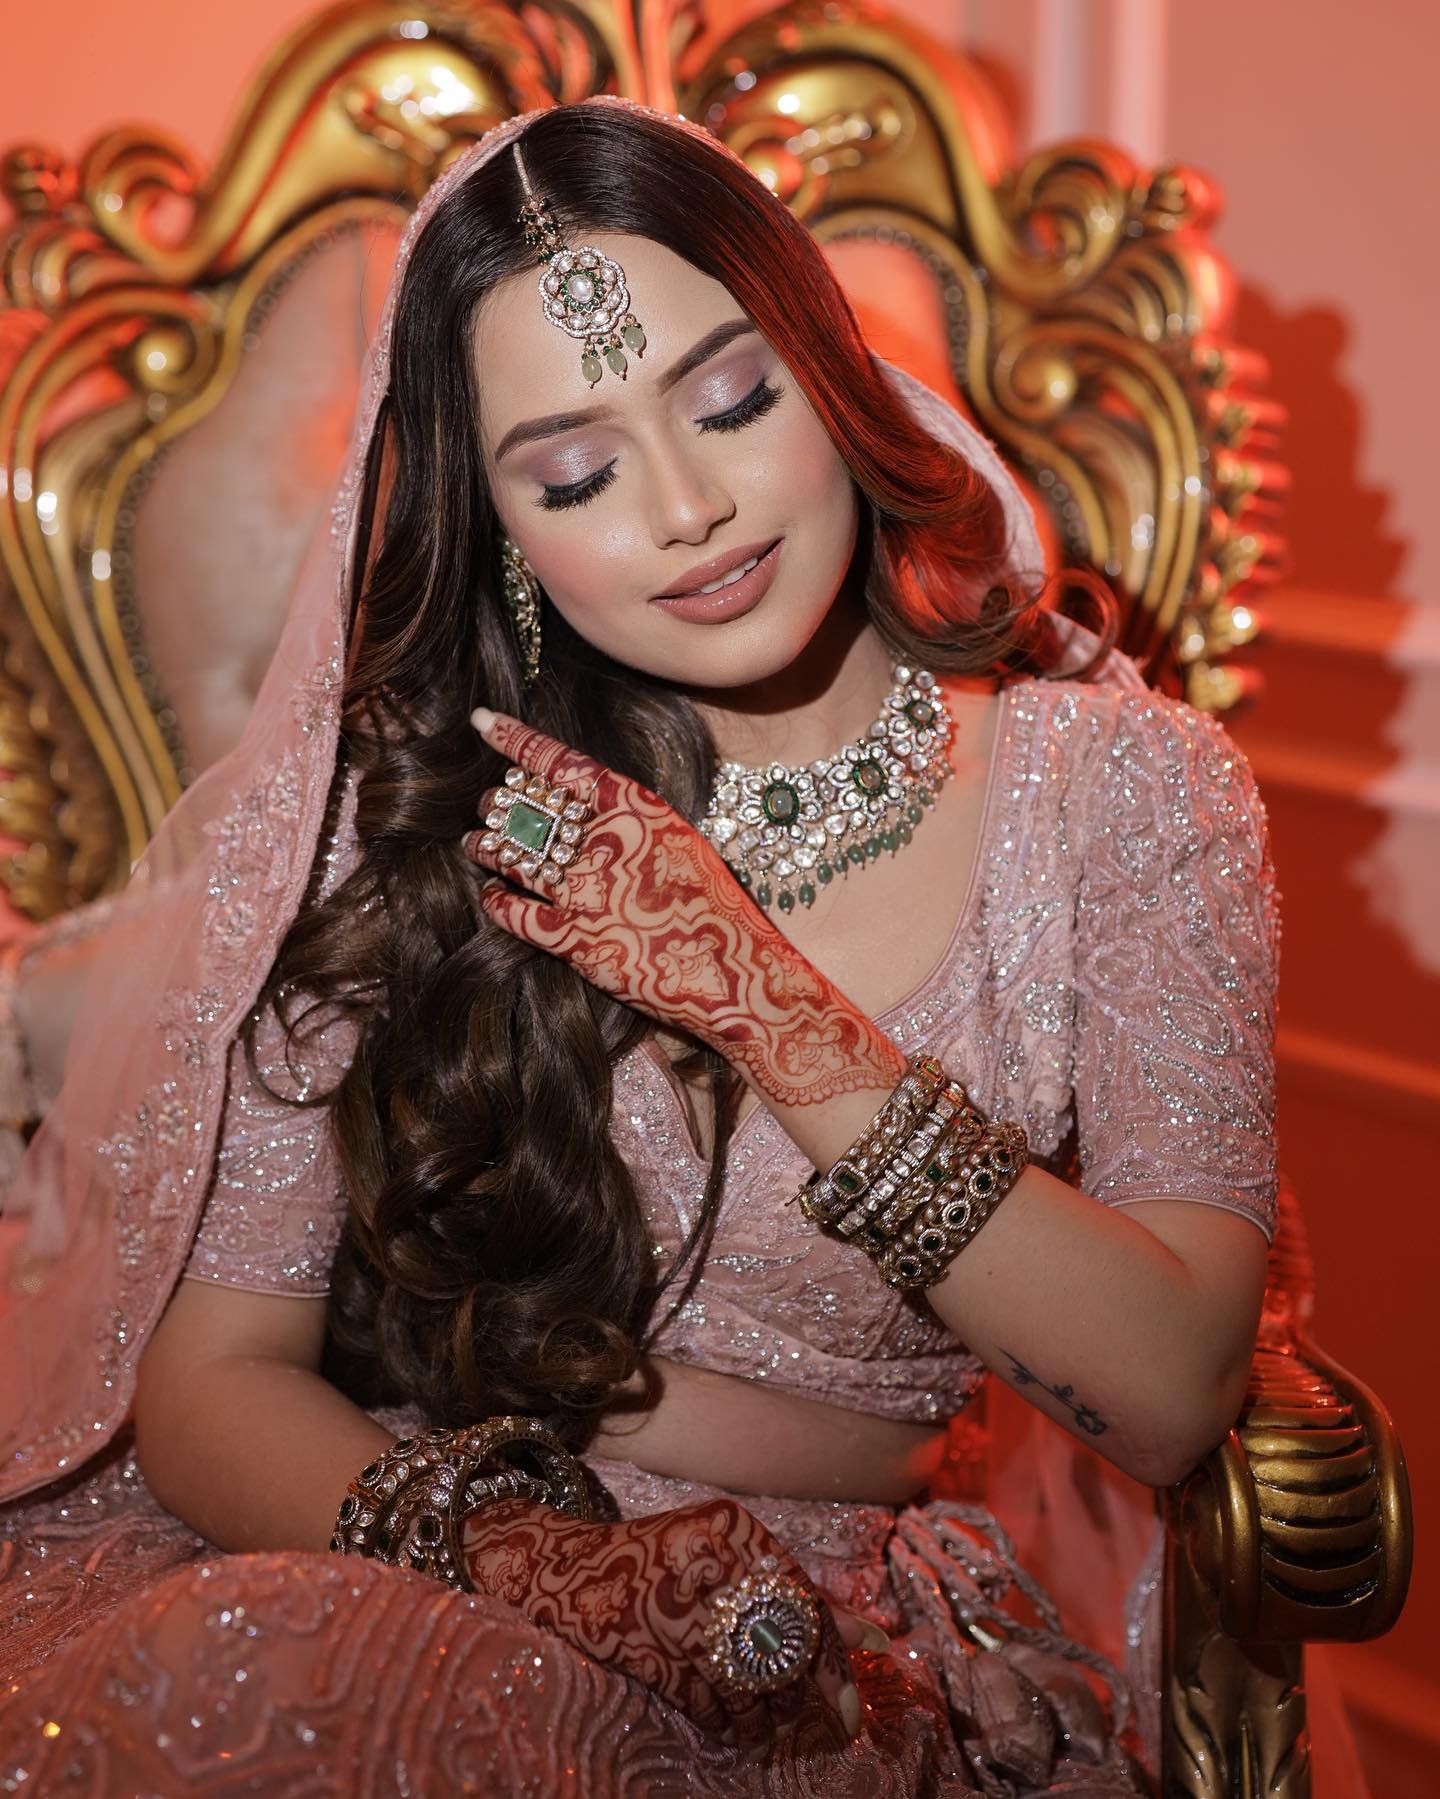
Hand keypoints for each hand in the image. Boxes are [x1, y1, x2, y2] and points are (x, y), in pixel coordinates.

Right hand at [461, 1495, 885, 1742]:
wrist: (571, 1570)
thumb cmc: (668, 1559)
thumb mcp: (732, 1554)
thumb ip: (800, 1592)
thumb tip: (875, 1638)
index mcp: (731, 1529)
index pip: (799, 1598)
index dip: (834, 1650)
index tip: (862, 1689)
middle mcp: (703, 1562)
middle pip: (776, 1644)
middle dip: (811, 1693)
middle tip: (838, 1726)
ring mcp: (670, 1607)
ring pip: (744, 1680)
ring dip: (771, 1717)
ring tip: (786, 1732)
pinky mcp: (645, 1649)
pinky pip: (706, 1699)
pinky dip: (729, 1722)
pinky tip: (741, 1730)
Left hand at [462, 708, 899, 1109]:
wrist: (738, 976)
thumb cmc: (718, 909)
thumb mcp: (682, 844)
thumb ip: (633, 823)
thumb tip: (584, 811)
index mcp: (639, 809)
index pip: (563, 763)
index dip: (516, 739)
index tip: (482, 722)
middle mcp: (607, 844)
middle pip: (531, 809)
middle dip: (502, 804)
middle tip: (488, 806)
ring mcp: (588, 894)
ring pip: (514, 857)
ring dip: (488, 846)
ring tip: (476, 842)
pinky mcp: (576, 942)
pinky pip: (515, 913)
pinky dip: (497, 901)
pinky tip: (492, 896)